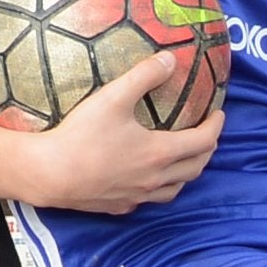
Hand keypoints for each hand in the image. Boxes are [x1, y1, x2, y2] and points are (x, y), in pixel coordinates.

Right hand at [36, 60, 224, 212]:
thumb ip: (144, 75)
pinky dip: (158, 188)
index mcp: (160, 153)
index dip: (216, 126)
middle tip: (206, 133)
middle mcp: (155, 179)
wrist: (48, 175)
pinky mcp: (119, 207)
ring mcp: (138, 196)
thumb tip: (170, 59)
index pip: (203, 141)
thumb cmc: (81, 136)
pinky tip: (147, 179)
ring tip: (183, 158)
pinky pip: (149, 200)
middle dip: (207, 149)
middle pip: (196, 168)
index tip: (218, 114)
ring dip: (186, 173)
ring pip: (175, 189)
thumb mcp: (113, 98)